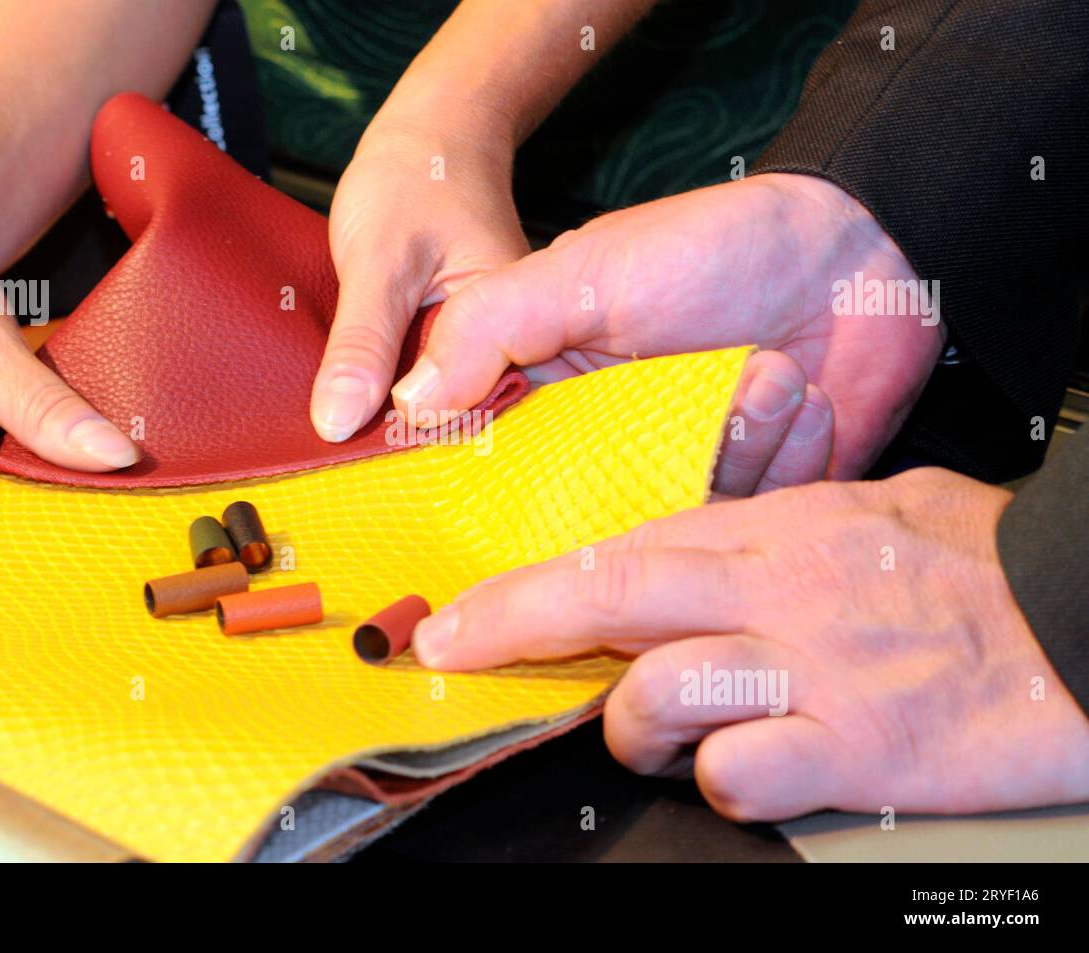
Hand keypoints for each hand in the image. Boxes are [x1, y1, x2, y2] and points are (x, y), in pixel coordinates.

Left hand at [310, 117, 528, 442]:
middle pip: (456, 420)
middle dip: (404, 440)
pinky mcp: (460, 342)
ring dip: (394, 419)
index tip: (361, 467)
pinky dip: (393, 388)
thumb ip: (361, 344)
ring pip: (436, 403)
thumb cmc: (414, 179)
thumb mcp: (378, 262)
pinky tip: (361, 405)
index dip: (416, 446)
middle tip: (345, 465)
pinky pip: (426, 381)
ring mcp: (489, 346)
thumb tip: (336, 426)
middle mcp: (515, 348)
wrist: (432, 134)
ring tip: (347, 445)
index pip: (469, 418)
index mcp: (519, 331)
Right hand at [390, 174, 946, 479]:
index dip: (500, 508)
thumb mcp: (585, 271)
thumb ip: (491, 328)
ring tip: (771, 373)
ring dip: (740, 446)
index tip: (530, 506)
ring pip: (683, 527)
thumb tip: (403, 402)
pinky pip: (758, 523)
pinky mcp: (759, 500)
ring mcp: (690, 482)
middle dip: (649, 485)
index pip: (503, 480)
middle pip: (594, 529)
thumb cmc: (713, 245)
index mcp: (557, 405)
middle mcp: (617, 457)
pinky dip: (789, 458)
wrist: (860, 247)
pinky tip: (806, 395)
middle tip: (685, 422)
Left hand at [413, 468, 1088, 819]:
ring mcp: (816, 669)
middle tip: (455, 647)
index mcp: (780, 531)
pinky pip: (742, 774)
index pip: (625, 546)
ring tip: (650, 733)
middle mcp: (782, 593)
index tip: (470, 609)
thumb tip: (702, 540)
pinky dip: (720, 782)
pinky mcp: (860, 749)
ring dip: (630, 722)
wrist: (1078, 613)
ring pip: (660, 691)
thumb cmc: (981, 564)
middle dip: (513, 622)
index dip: (534, 582)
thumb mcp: (869, 511)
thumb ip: (776, 526)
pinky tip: (742, 773)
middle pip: (613, 594)